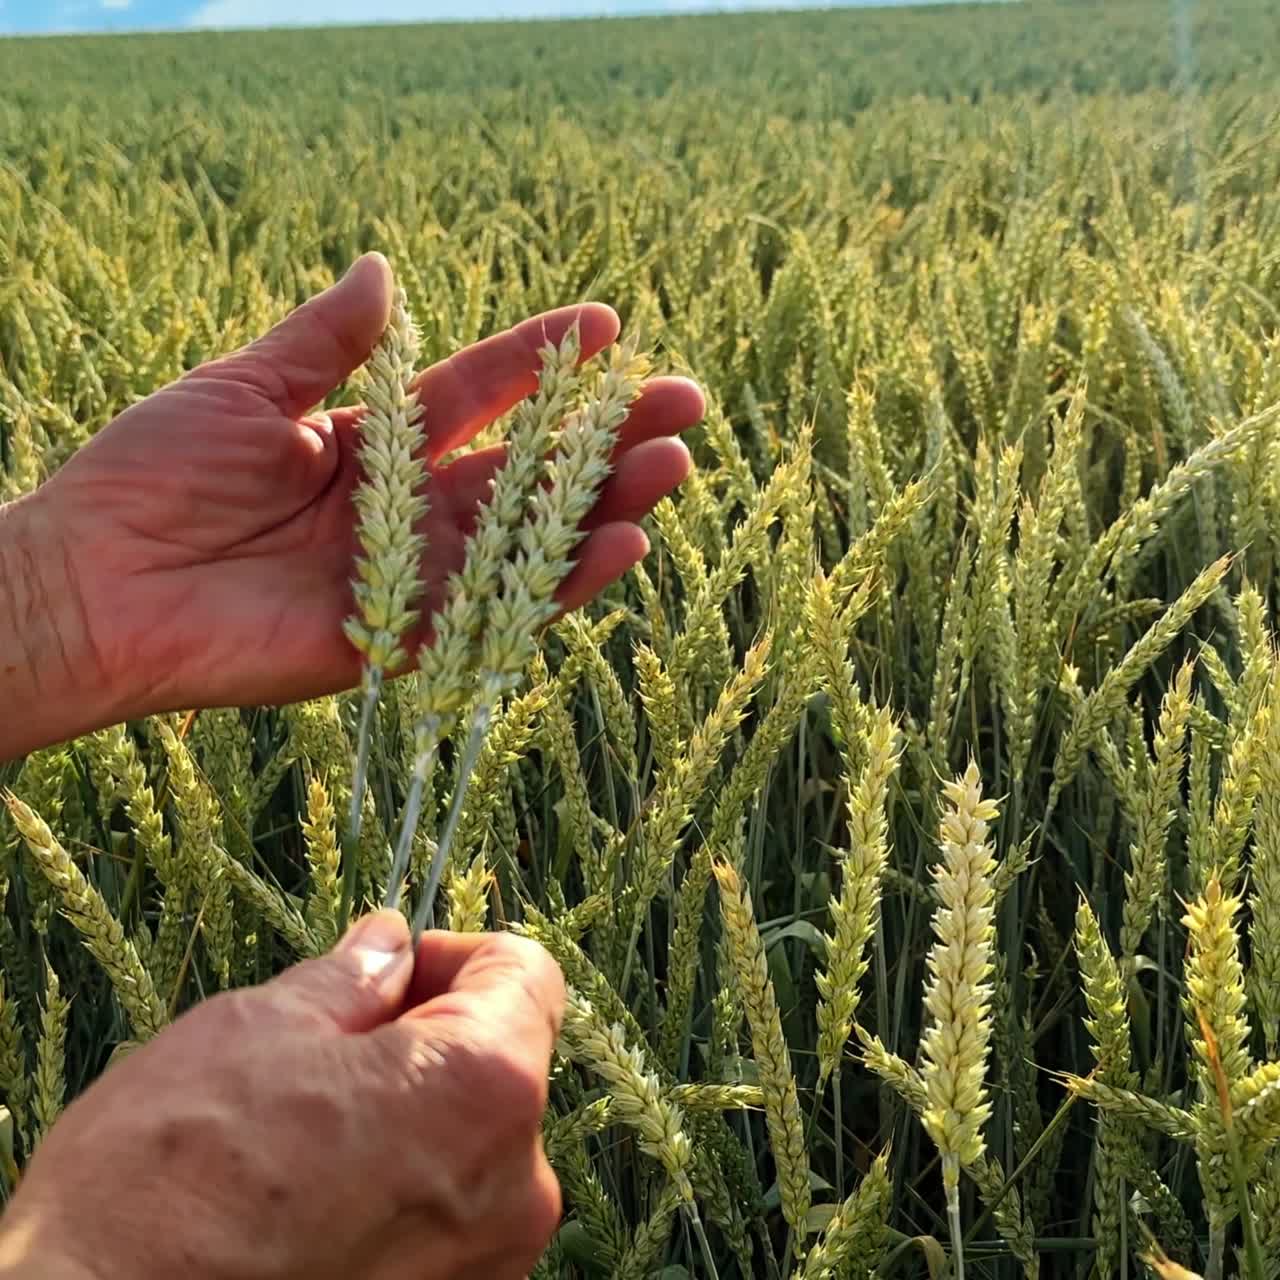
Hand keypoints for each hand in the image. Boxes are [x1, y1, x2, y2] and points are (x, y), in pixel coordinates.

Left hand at [0, 253, 700, 756]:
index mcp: (373, 444)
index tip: (606, 327)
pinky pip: (499, 612)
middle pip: (527, 469)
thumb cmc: (156, 475)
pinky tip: (623, 541)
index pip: (478, 395)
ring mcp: (414, 576)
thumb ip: (328, 340)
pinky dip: (563, 582)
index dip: (541, 362)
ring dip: (605, 504)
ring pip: (530, 538)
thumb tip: (386, 269)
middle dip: (605, 436)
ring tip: (673, 464)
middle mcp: (407, 511)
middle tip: (682, 401)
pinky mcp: (408, 640)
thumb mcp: (247, 386)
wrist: (99, 581)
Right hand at [0, 913, 567, 1279]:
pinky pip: (447, 1221)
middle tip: (327, 1052)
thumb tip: (387, 946)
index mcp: (483, 1087)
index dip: (456, 955)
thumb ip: (350, 982)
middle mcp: (514, 1187)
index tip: (394, 970)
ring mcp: (486, 1269)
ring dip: (409, 1117)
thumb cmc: (168, 1189)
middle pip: (503, 1062)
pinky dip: (400, 1192)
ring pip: (472, 1146)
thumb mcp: (255, 1033)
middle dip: (426, 1038)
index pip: (527, 975)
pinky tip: (312, 1202)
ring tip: (305, 1135)